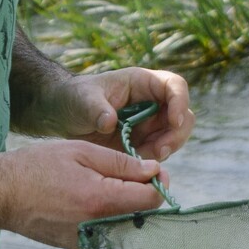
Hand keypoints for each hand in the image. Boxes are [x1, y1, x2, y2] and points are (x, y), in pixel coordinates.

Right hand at [1, 138, 168, 248]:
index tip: (152, 171)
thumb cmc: (37, 167)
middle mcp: (97, 227)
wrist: (1, 194)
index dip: (158, 183)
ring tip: (114, 188)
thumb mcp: (80, 152)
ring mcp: (88, 241)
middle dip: (146, 195)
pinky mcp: (79, 248)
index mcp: (100, 199)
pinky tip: (98, 204)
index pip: (151, 199)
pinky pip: (110, 236)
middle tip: (134, 176)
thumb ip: (121, 162)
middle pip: (144, 216)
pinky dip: (114, 220)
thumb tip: (153, 170)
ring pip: (128, 228)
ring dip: (131, 209)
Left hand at [55, 68, 193, 162]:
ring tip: (141, 159)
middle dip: (176, 134)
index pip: (175, 86)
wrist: (65, 116)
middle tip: (158, 151)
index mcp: (143, 83)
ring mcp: (151, 123)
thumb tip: (110, 122)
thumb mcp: (82, 100)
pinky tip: (134, 165)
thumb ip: (95, 109)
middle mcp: (153, 102)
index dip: (180, 102)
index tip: (173, 121)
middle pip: (183, 116)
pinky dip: (151, 161)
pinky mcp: (144, 142)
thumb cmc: (75, 98)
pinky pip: (158, 153)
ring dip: (164, 150)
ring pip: (174, 137)